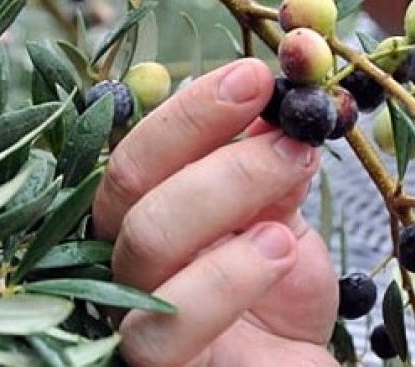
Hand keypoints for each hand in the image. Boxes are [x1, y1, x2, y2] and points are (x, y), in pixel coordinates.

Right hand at [92, 58, 338, 366]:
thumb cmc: (276, 299)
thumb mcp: (280, 218)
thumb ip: (270, 165)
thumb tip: (280, 98)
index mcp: (140, 208)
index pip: (139, 146)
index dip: (191, 108)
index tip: (254, 76)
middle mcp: (119, 254)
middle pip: (127, 180)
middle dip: (205, 134)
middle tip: (285, 125)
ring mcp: (127, 310)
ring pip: (144, 237)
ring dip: (226, 190)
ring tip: (295, 176)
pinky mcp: (152, 366)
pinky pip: (163, 325)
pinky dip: (225, 276)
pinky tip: (278, 248)